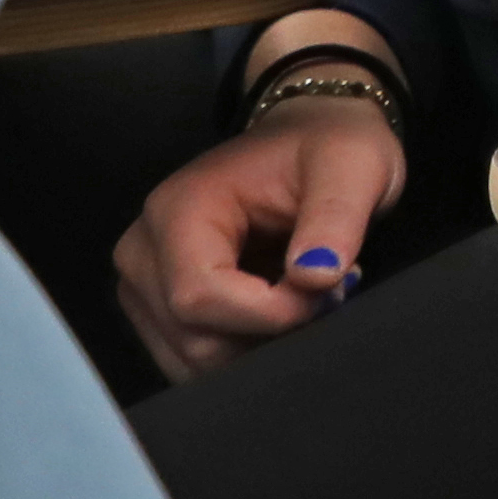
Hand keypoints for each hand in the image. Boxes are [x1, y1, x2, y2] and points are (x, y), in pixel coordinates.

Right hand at [115, 14, 407, 381]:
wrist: (309, 140)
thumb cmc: (328, 148)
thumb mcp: (354, 166)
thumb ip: (336, 219)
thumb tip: (314, 277)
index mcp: (178, 210)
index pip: (199, 298)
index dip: (270, 314)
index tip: (328, 292)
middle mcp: (143, 249)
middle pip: (194, 338)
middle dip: (269, 334)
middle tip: (323, 294)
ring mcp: (144, 282)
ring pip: (193, 358)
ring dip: (258, 344)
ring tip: (300, 295)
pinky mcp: (158, 307)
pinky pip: (194, 357)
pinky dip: (244, 348)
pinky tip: (277, 311)